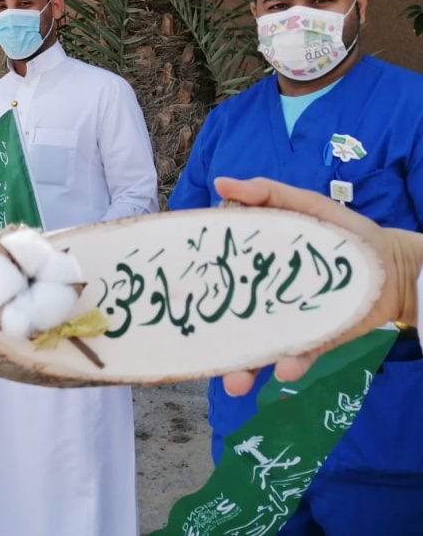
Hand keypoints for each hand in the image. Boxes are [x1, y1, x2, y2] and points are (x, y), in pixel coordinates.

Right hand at [214, 176, 422, 395]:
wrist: (394, 265)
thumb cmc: (344, 232)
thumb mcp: (305, 205)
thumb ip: (266, 193)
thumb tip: (220, 183)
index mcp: (252, 265)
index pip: (216, 276)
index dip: (195, 283)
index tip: (172, 290)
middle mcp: (262, 298)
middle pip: (229, 322)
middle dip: (212, 343)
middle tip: (198, 351)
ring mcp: (288, 322)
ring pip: (257, 349)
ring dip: (244, 368)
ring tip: (236, 382)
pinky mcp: (317, 340)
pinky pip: (300, 356)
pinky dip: (293, 363)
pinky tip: (286, 368)